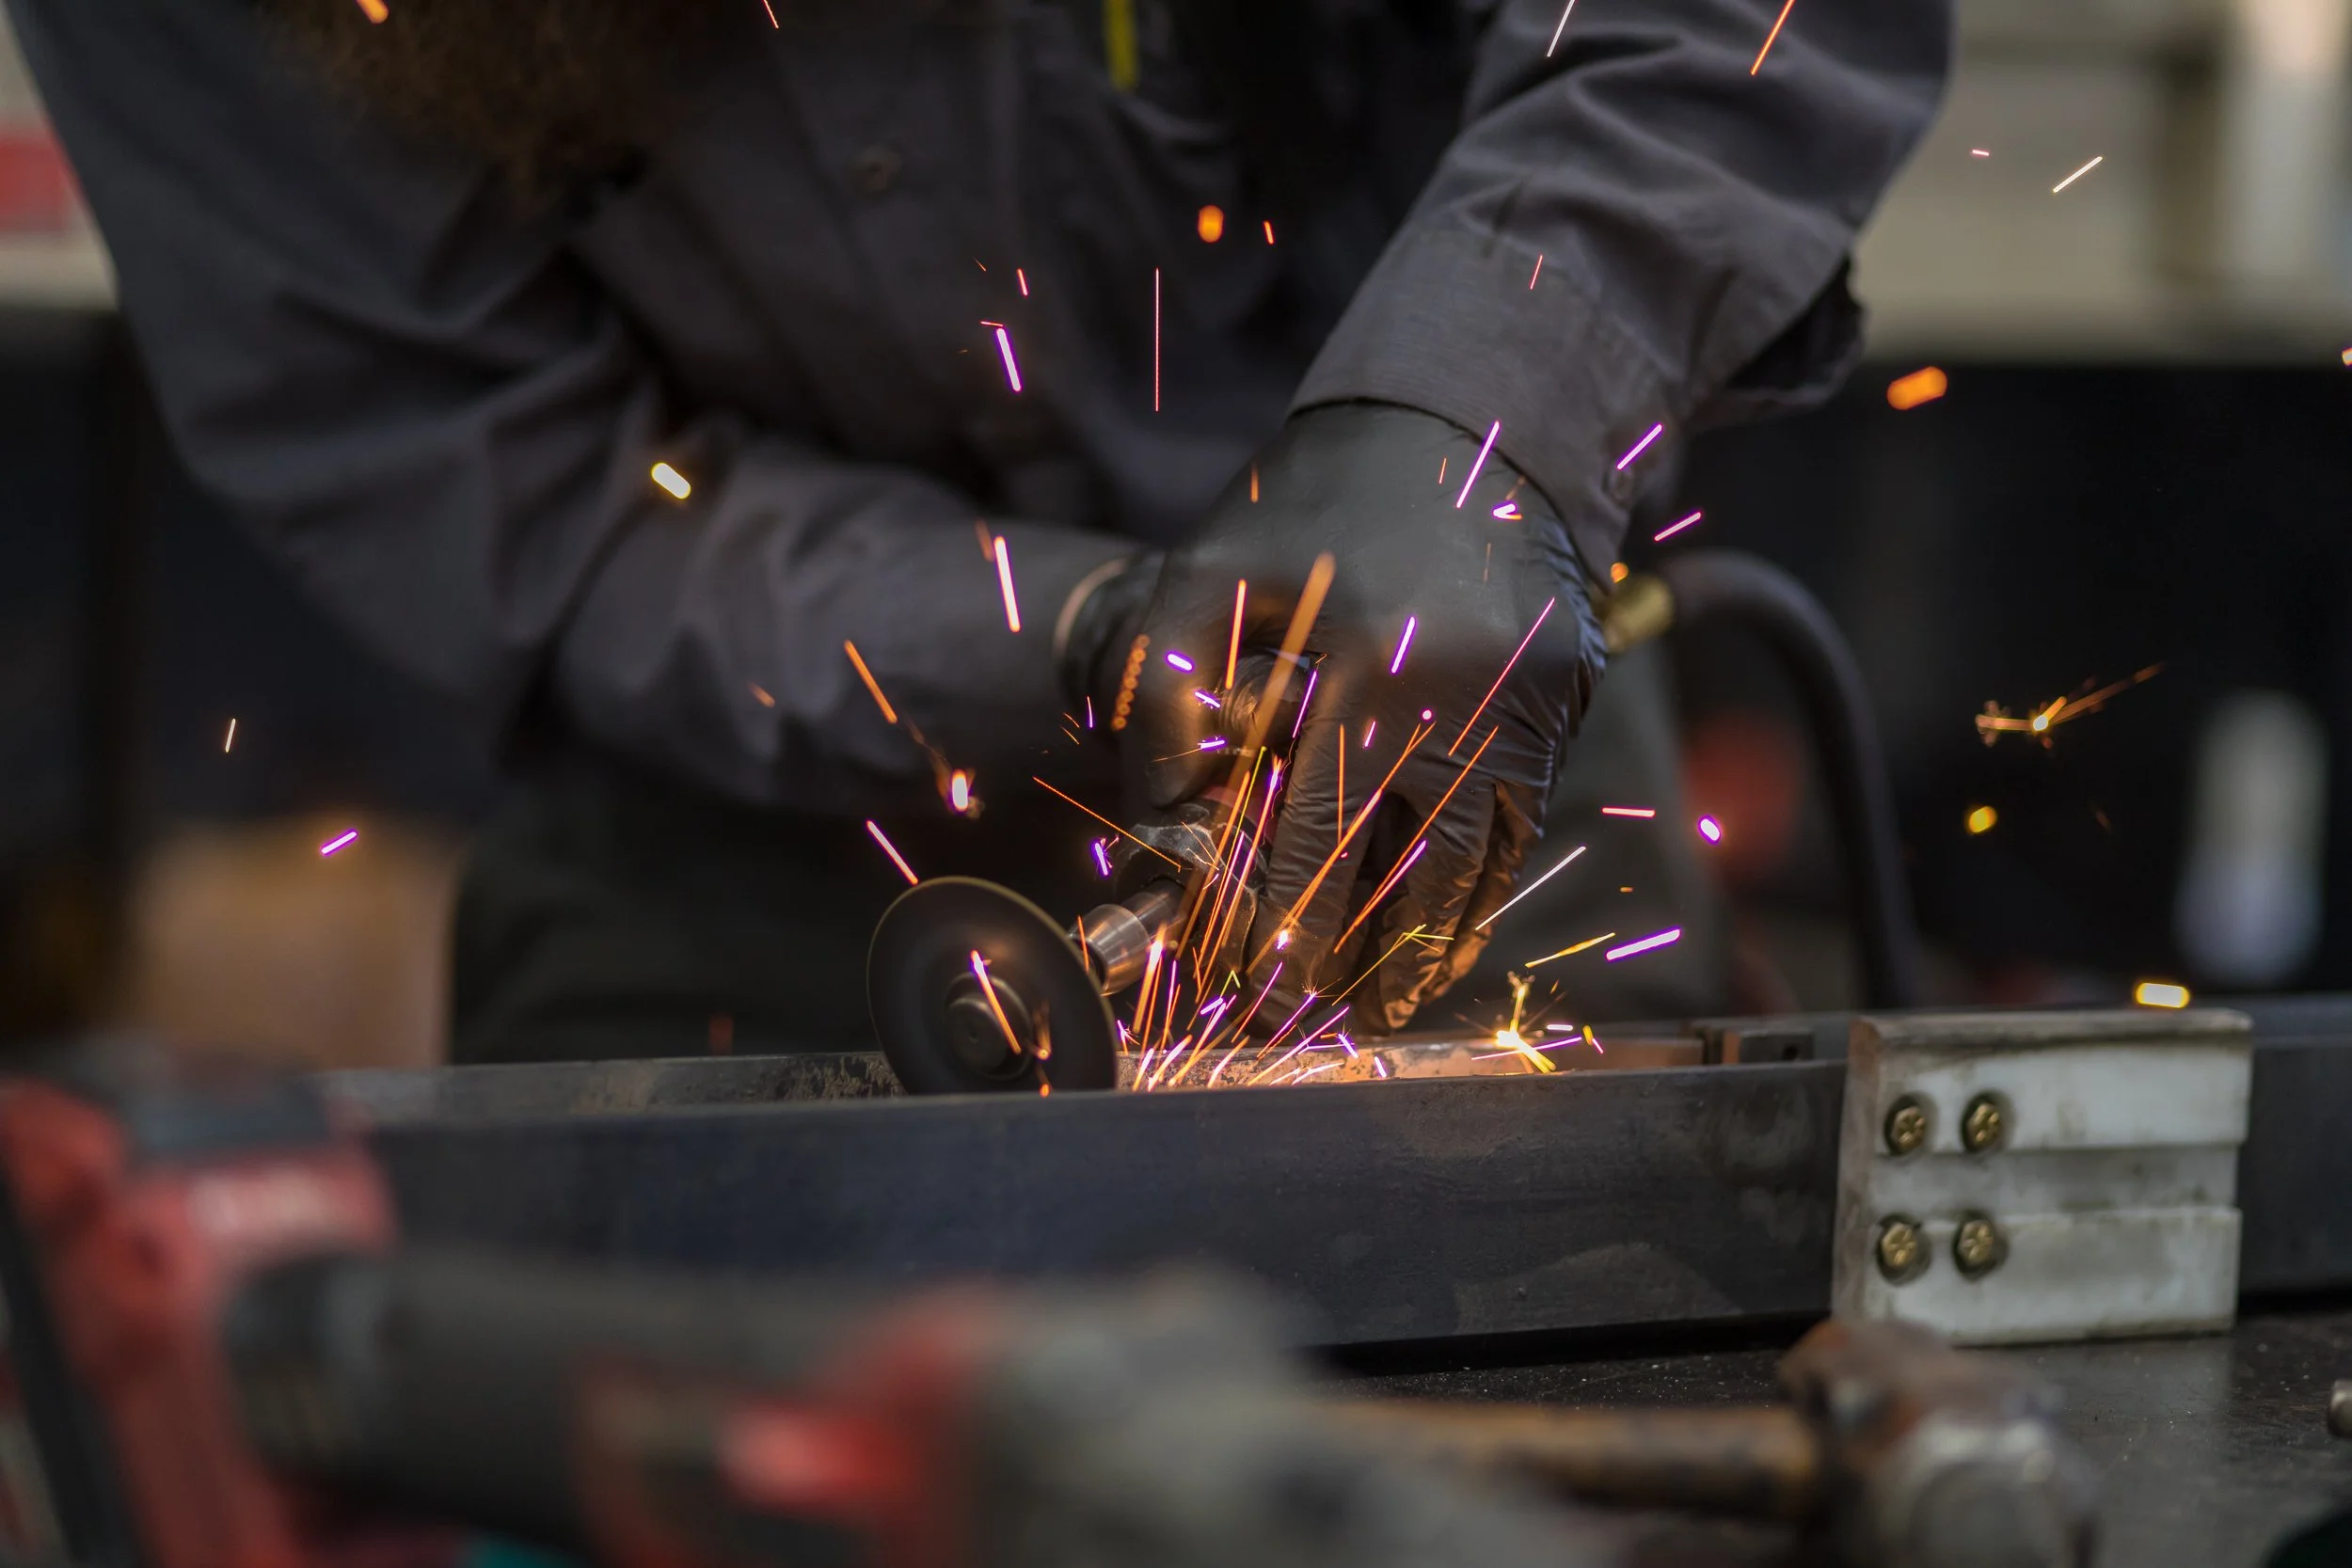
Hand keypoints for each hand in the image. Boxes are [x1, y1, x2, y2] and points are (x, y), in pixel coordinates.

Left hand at [1117, 402, 1605, 1035]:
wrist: (1472, 421)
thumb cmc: (1320, 500)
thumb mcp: (1211, 570)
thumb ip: (1164, 686)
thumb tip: (1161, 810)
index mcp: (1370, 666)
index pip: (1308, 841)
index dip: (1268, 928)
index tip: (1235, 983)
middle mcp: (1464, 701)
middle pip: (1401, 879)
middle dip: (1346, 967)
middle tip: (1301, 1022)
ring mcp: (1529, 709)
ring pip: (1475, 874)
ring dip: (1423, 954)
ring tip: (1376, 1009)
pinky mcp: (1566, 709)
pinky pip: (1523, 836)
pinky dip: (1481, 899)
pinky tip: (1443, 941)